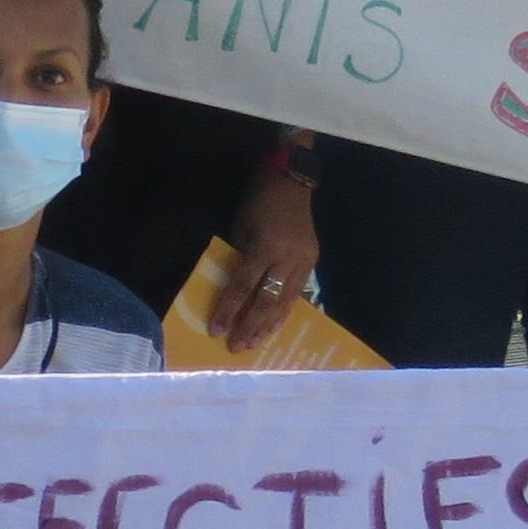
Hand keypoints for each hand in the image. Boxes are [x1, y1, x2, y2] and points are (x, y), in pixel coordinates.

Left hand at [217, 166, 320, 350]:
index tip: (216, 330)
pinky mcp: (312, 262)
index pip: (243, 287)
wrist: (291, 182)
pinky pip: (296, 293)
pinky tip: (273, 326)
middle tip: (236, 346)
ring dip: (268, 325)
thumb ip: (240, 259)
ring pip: (286, 302)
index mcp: (266, 248)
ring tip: (253, 343)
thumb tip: (235, 290)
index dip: (228, 310)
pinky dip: (284, 311)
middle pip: (266, 301)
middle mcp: (288, 259)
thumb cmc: (257, 202)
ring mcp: (304, 262)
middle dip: (249, 326)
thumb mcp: (241, 228)